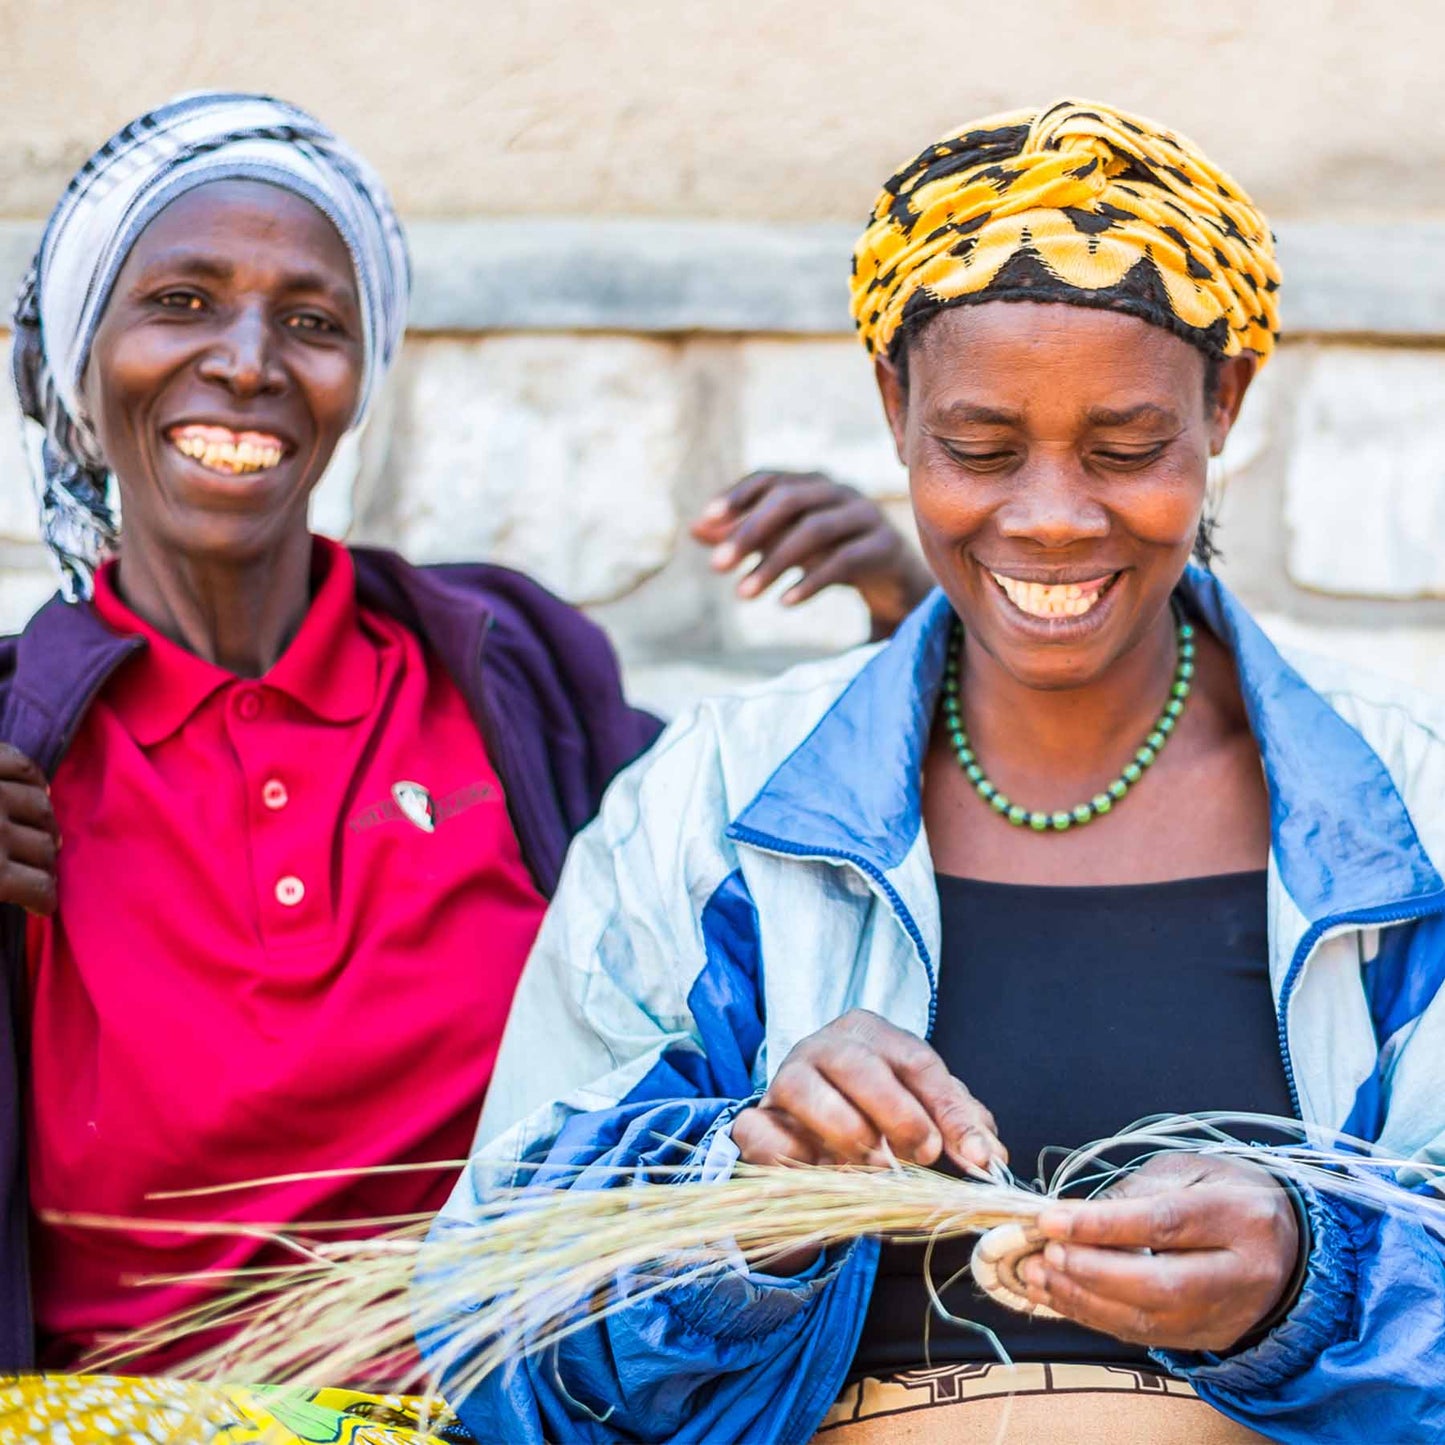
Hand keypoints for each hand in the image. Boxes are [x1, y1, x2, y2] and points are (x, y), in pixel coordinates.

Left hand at [0, 743, 58, 914]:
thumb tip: (10, 895)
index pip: (41, 889)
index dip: (44, 900)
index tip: (41, 905)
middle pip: (45, 847)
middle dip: (44, 861)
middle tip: (36, 868)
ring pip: (40, 805)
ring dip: (42, 821)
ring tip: (37, 829)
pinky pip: (21, 764)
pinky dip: (33, 777)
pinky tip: (35, 789)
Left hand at [690, 471, 931, 638]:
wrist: (892, 575)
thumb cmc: (830, 551)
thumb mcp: (785, 542)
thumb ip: (743, 534)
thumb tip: (694, 529)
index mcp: (812, 483)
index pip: (770, 478)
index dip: (738, 495)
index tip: (706, 521)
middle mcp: (839, 491)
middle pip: (790, 500)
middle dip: (749, 532)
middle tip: (716, 567)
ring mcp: (865, 515)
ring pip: (815, 531)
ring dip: (774, 563)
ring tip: (742, 594)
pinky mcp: (884, 546)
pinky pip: (844, 561)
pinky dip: (811, 582)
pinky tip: (784, 602)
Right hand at [732, 1009, 1004, 1171]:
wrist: (807, 1141)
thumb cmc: (873, 1116)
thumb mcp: (921, 1112)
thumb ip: (956, 1124)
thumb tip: (990, 1153)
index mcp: (870, 1033)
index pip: (916, 1061)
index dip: (950, 1109)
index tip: (976, 1154)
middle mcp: (823, 1046)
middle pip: (859, 1065)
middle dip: (898, 1113)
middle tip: (924, 1153)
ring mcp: (783, 1079)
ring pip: (805, 1089)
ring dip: (846, 1132)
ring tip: (875, 1166)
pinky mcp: (754, 1119)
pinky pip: (763, 1131)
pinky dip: (792, 1155)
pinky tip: (820, 1172)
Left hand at [1019, 1153, 1300, 1352]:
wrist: (1287, 1244)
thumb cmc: (1227, 1193)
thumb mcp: (1189, 1171)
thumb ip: (1137, 1191)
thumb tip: (1075, 1215)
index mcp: (1240, 1216)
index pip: (1165, 1224)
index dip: (1103, 1224)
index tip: (1052, 1219)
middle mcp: (1242, 1274)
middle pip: (1161, 1285)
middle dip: (1092, 1272)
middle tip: (1046, 1253)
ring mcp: (1229, 1315)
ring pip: (1150, 1321)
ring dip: (1084, 1301)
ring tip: (1038, 1276)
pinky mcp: (1211, 1339)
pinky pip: (1146, 1337)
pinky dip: (1096, 1317)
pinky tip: (1060, 1296)